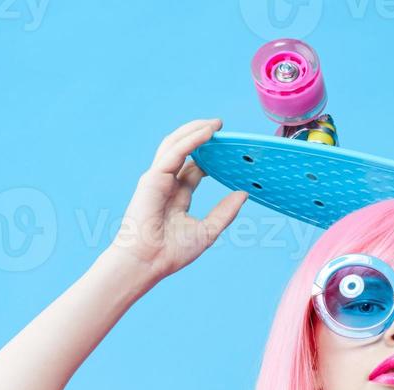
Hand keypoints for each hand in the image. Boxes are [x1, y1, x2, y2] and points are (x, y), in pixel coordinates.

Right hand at [107, 118, 248, 282]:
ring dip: (196, 131)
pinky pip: (175, 151)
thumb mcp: (209, 229)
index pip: (195, 169)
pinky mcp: (153, 177)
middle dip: (202, 138)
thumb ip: (226, 211)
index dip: (211, 157)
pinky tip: (207, 132)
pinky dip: (192, 140)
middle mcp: (166, 184)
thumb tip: (244, 193)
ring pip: (176, 145)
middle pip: (184, 152)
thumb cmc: (172, 251)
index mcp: (177, 196)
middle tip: (222, 128)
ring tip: (216, 123)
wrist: (149, 261)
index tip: (229, 150)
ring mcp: (158, 179)